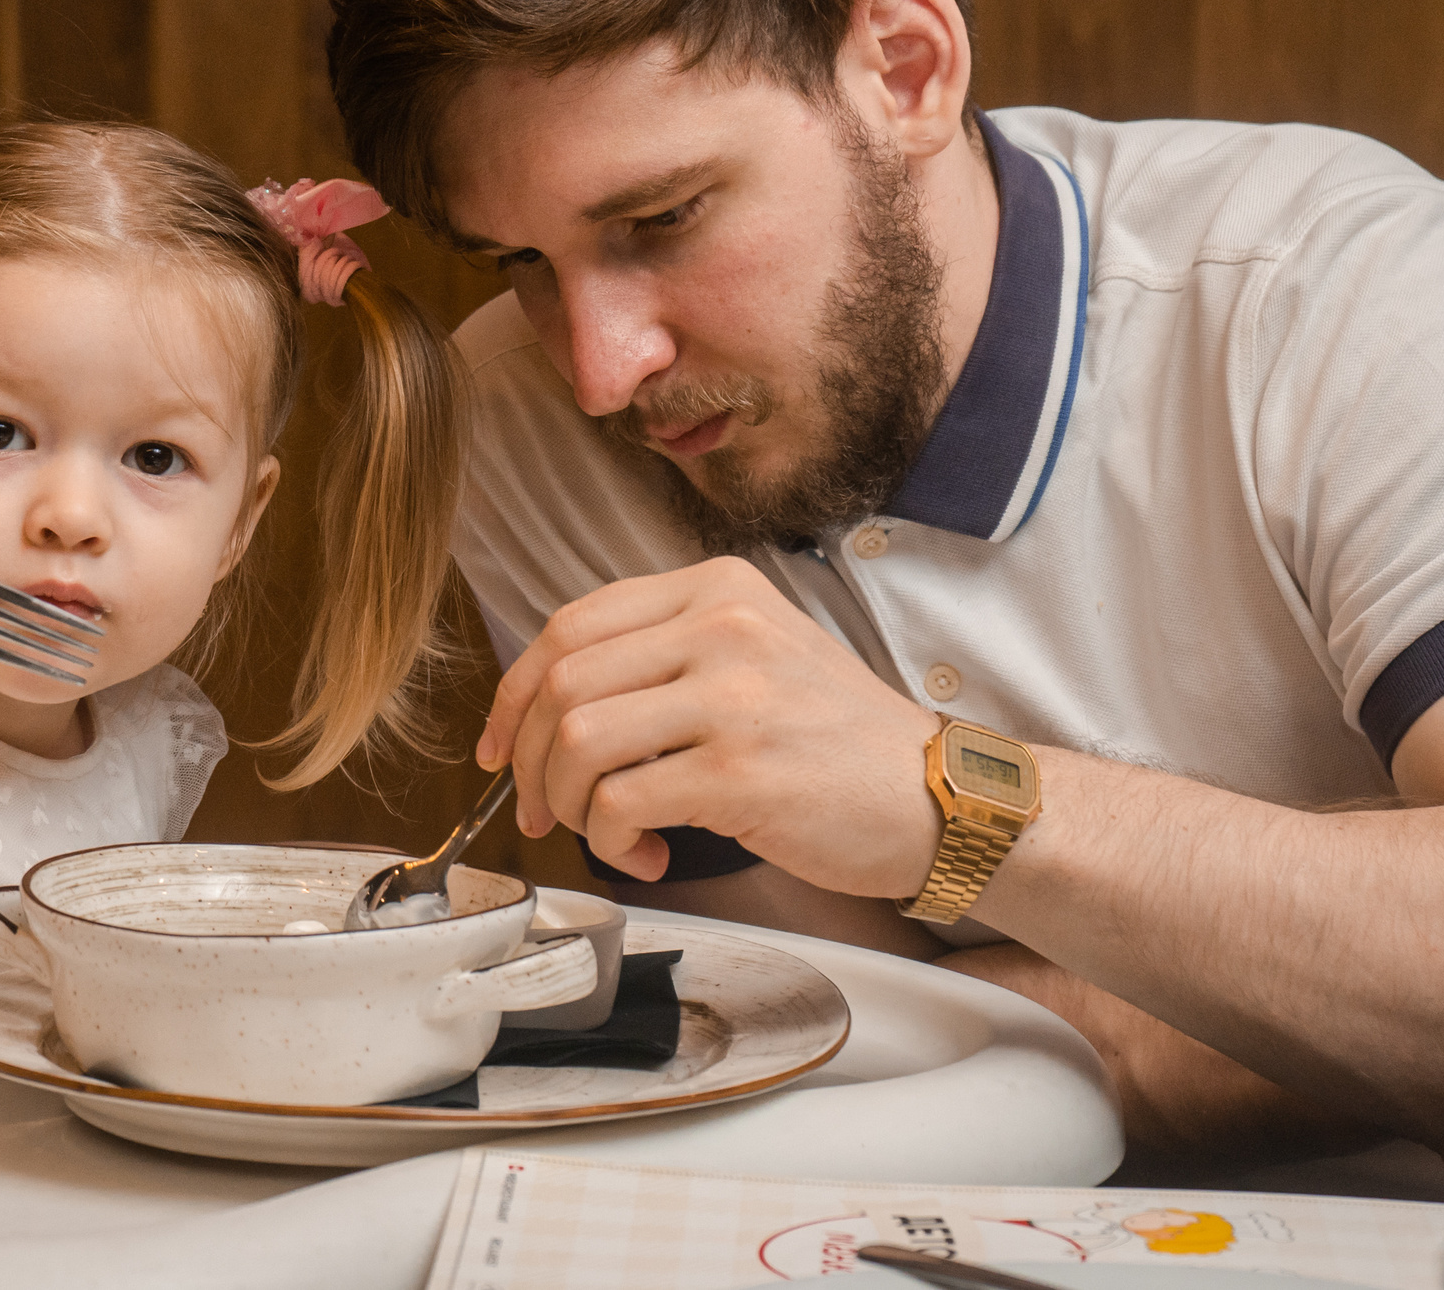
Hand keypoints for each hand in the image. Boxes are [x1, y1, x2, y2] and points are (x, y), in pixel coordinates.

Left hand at [474, 557, 941, 893]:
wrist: (941, 800)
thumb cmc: (840, 744)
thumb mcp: (757, 656)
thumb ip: (665, 656)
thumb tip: (549, 706)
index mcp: (717, 588)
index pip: (570, 626)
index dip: (514, 694)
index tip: (502, 748)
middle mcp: (722, 625)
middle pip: (560, 682)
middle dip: (528, 759)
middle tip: (542, 808)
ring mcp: (732, 695)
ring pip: (576, 741)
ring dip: (566, 803)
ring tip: (600, 832)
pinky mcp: (739, 772)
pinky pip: (619, 803)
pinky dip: (611, 841)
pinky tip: (649, 855)